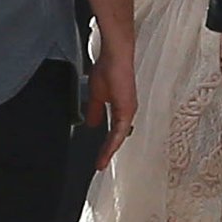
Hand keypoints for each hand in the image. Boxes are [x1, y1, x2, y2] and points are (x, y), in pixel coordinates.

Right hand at [85, 44, 137, 169]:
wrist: (114, 56)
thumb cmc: (108, 68)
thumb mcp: (97, 95)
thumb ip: (95, 110)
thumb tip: (92, 124)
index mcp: (121, 109)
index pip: (114, 132)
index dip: (106, 145)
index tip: (99, 158)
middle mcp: (127, 112)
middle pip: (118, 137)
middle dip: (108, 152)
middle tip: (99, 165)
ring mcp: (129, 110)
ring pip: (119, 136)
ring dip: (109, 150)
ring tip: (101, 162)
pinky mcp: (127, 108)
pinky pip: (120, 130)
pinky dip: (112, 141)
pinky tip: (106, 150)